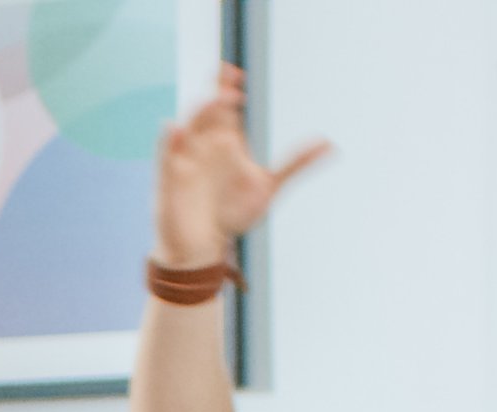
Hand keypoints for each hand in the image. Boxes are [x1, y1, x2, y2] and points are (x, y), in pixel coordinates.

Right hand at [153, 63, 328, 266]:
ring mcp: (185, 162)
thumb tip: (330, 144)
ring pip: (188, 129)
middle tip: (231, 89)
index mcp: (225, 142)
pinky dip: (169, 142)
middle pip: (207, 112)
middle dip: (216, 97)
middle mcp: (204, 146)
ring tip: (213, 100)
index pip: (224, 106)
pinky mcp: (170, 181)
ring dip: (198, 114)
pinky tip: (176, 129)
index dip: (226, 86)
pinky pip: (166, 157)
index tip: (237, 75)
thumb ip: (297, 164)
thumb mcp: (268, 187)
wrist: (204, 250)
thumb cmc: (232, 216)